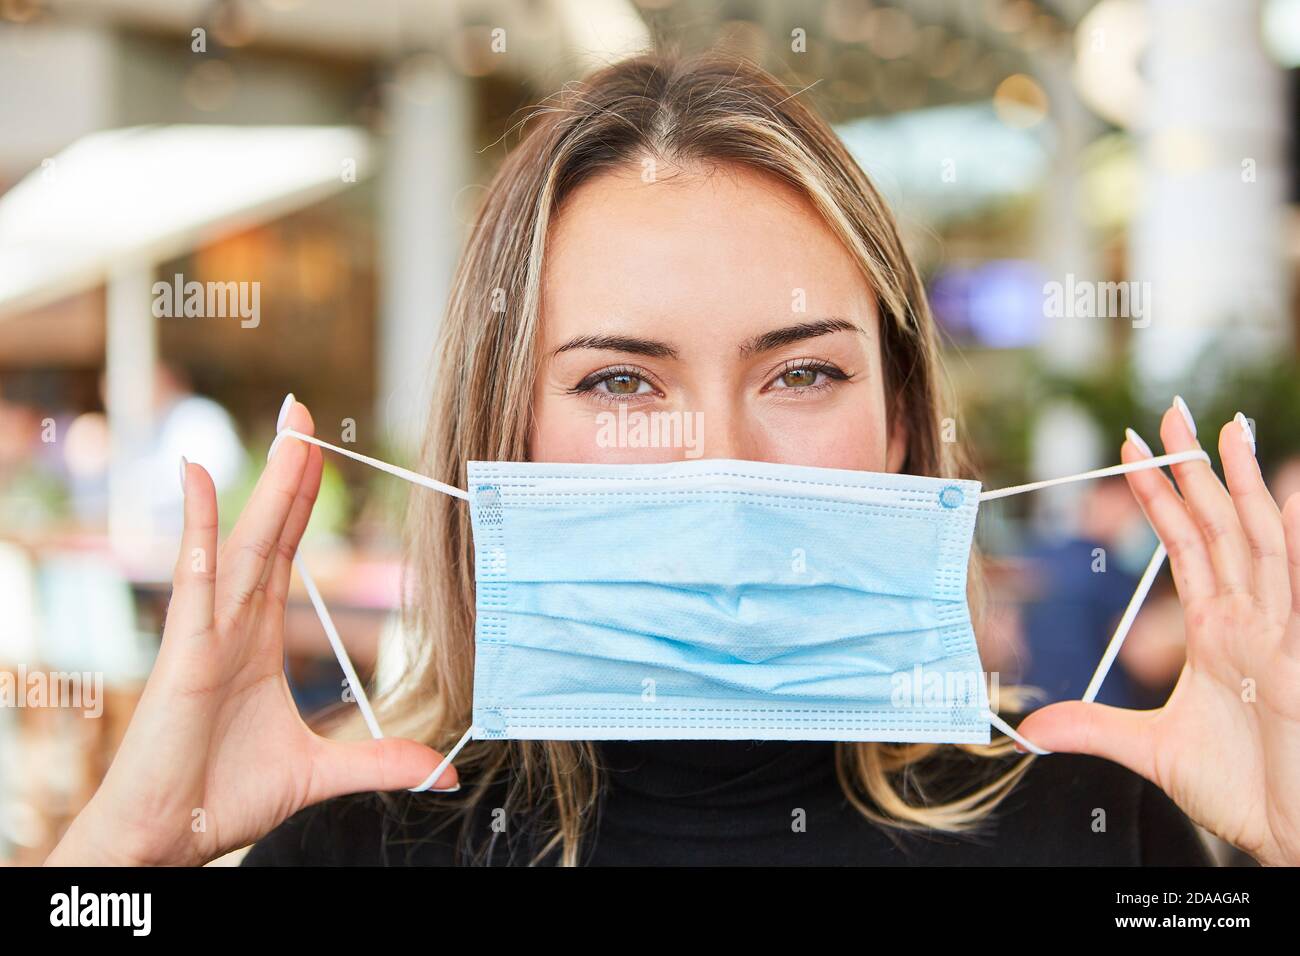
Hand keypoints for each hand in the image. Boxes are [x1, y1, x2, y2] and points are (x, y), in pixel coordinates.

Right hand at [45, 398, 457, 866]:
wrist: (168, 839)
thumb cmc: (222, 798)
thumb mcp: (320, 772)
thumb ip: (381, 762)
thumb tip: (443, 770)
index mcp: (257, 638)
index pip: (285, 552)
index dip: (302, 502)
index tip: (318, 453)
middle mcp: (233, 622)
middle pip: (269, 531)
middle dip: (290, 471)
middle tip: (304, 411)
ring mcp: (208, 632)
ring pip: (244, 541)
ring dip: (267, 484)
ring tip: (288, 426)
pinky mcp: (186, 652)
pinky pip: (195, 578)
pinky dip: (194, 525)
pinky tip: (194, 475)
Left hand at [1018, 398, 1299, 865]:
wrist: (1289, 834)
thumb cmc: (1242, 789)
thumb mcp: (1150, 750)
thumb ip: (1093, 728)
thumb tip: (1032, 729)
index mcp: (1216, 629)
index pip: (1185, 542)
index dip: (1162, 494)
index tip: (1134, 448)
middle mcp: (1248, 618)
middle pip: (1220, 523)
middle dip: (1196, 466)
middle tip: (1172, 408)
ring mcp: (1277, 630)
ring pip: (1259, 539)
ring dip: (1243, 483)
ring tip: (1227, 428)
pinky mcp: (1294, 649)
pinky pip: (1293, 578)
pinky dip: (1289, 530)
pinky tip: (1287, 488)